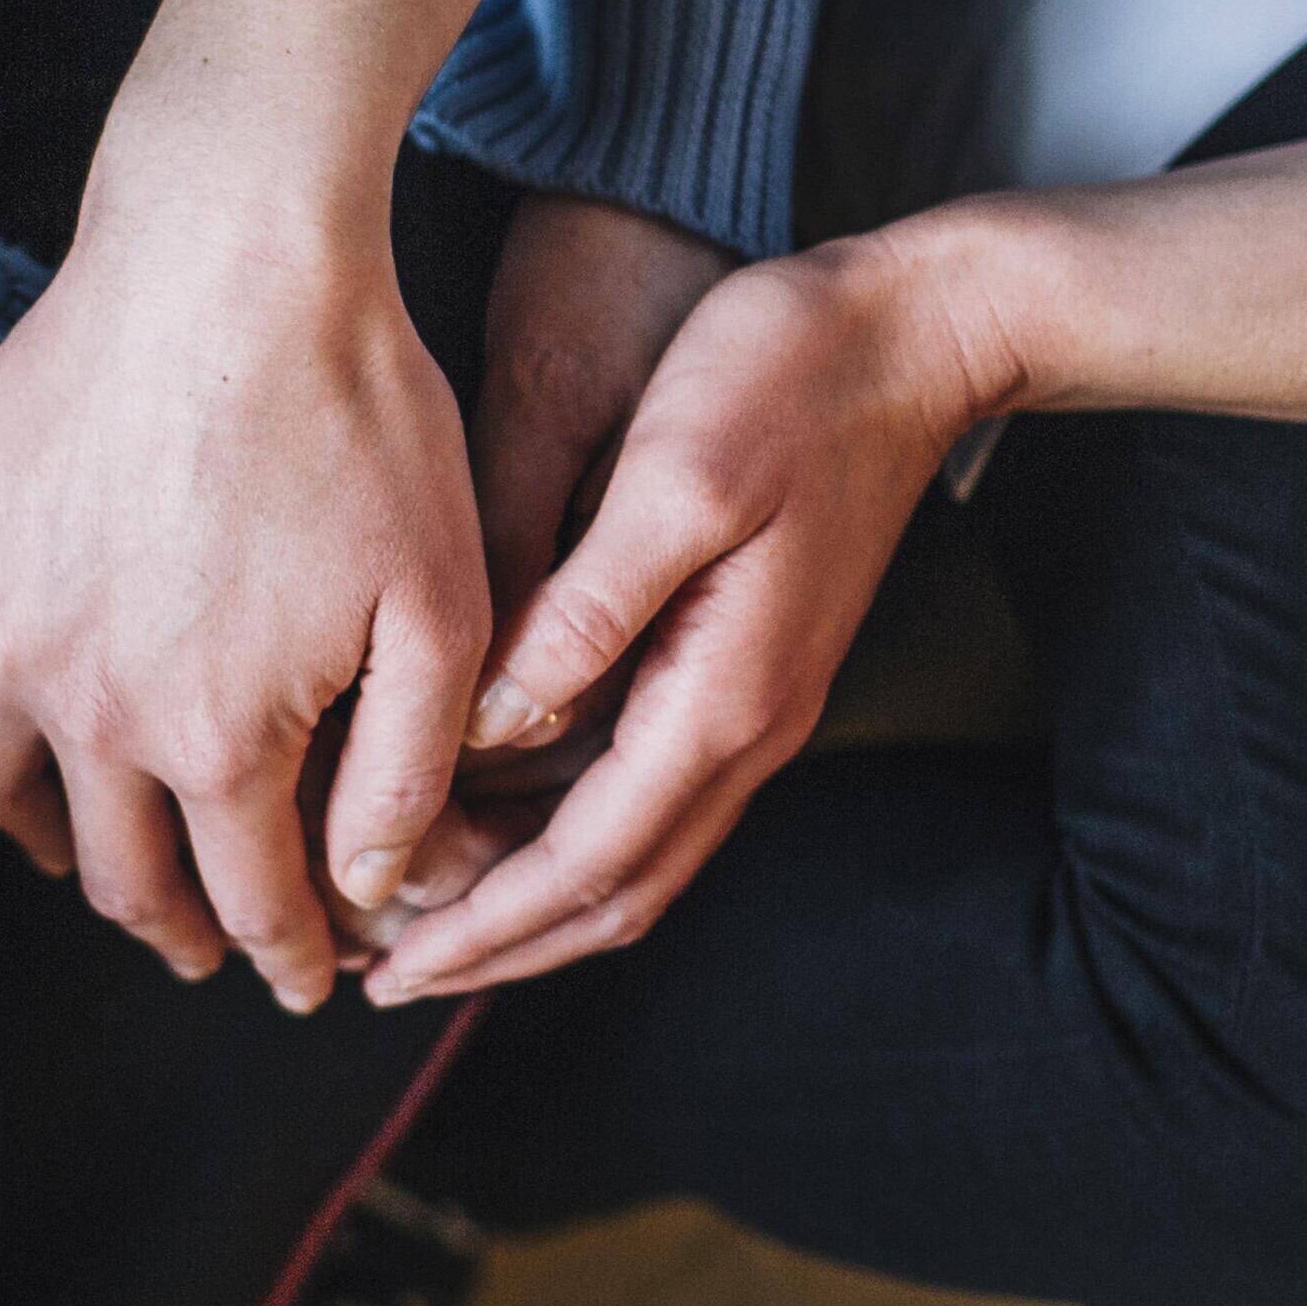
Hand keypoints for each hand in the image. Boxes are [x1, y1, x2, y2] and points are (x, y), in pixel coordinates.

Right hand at [0, 175, 484, 1013]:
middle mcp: (86, 710)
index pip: (250, 900)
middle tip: (211, 944)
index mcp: (216, 740)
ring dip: (60, 847)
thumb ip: (405, 767)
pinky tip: (1, 716)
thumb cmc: (361, 413)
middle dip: (179, 931)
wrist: (232, 252)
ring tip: (101, 850)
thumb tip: (370, 892)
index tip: (303, 982)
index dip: (286, 957)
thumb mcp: (441, 601)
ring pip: (2, 798)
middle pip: (121, 878)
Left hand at [362, 224, 1026, 1001]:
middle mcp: (745, 729)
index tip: (390, 969)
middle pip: (613, 895)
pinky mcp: (749, 669)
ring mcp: (754, 705)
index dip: (481, 928)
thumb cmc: (790, 378)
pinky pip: (650, 799)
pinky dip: (569, 838)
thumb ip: (585, 610)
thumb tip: (498, 724)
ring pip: (636, 858)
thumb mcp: (675, 479)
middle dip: (497, 947)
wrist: (919, 332)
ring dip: (532, 905)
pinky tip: (502, 820)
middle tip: (386, 973)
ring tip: (425, 917)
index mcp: (720, 698)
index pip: (584, 865)